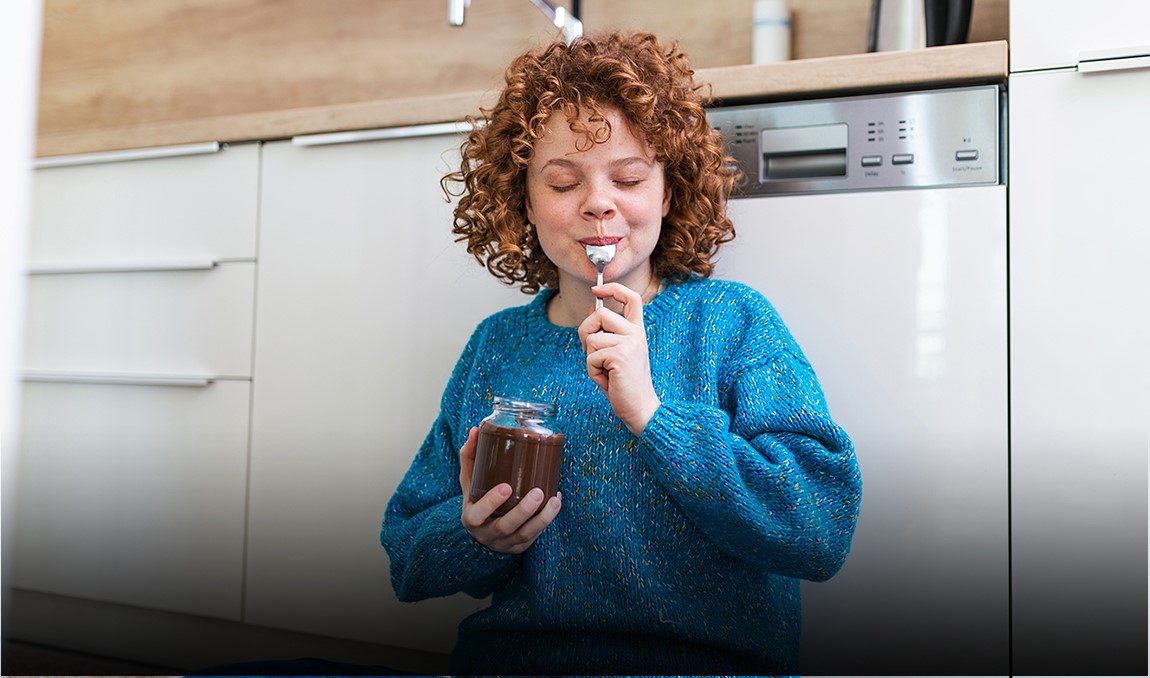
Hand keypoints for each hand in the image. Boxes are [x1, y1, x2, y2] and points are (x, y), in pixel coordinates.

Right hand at [458, 427, 561, 553]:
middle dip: (523, 511)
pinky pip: (535, 535)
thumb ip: (471, 458)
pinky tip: (555, 502)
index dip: (491, 503)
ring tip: (554, 500)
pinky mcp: (520, 545)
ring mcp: (505, 543)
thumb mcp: (469, 482)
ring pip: (525, 535)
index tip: (506, 487)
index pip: (478, 514)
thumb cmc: (477, 500)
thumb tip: (476, 430)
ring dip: (542, 518)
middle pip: (505, 526)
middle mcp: (487, 534)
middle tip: (538, 492)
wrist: (483, 531)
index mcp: (472, 518)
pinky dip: (547, 520)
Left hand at [577, 282, 660, 435]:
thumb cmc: (624, 383)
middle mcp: (636, 334)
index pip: (631, 297)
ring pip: (592, 339)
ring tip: (605, 372)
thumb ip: (605, 331)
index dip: (613, 288)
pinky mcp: (620, 356)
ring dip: (590, 359)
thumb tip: (592, 306)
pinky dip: (592, 371)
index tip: (597, 289)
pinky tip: (607, 380)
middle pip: (600, 315)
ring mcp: (629, 343)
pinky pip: (591, 357)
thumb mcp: (614, 352)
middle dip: (585, 332)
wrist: (639, 408)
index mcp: (637, 331)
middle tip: (592, 353)